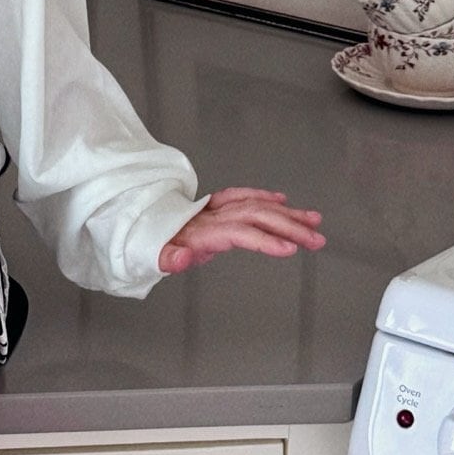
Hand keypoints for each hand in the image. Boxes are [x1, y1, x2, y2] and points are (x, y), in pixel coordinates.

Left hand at [158, 187, 324, 273]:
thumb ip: (169, 258)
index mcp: (200, 230)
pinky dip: (265, 197)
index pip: (239, 232)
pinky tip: (283, 201)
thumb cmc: (149, 243)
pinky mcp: (215, 207)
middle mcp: (211, 215)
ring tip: (314, 221)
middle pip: (255, 215)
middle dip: (289, 226)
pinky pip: (244, 197)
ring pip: (256, 205)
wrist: (137, 224)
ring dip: (286, 213)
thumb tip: (184, 256)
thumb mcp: (153, 257)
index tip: (289, 248)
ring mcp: (215, 209)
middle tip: (316, 240)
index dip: (264, 239)